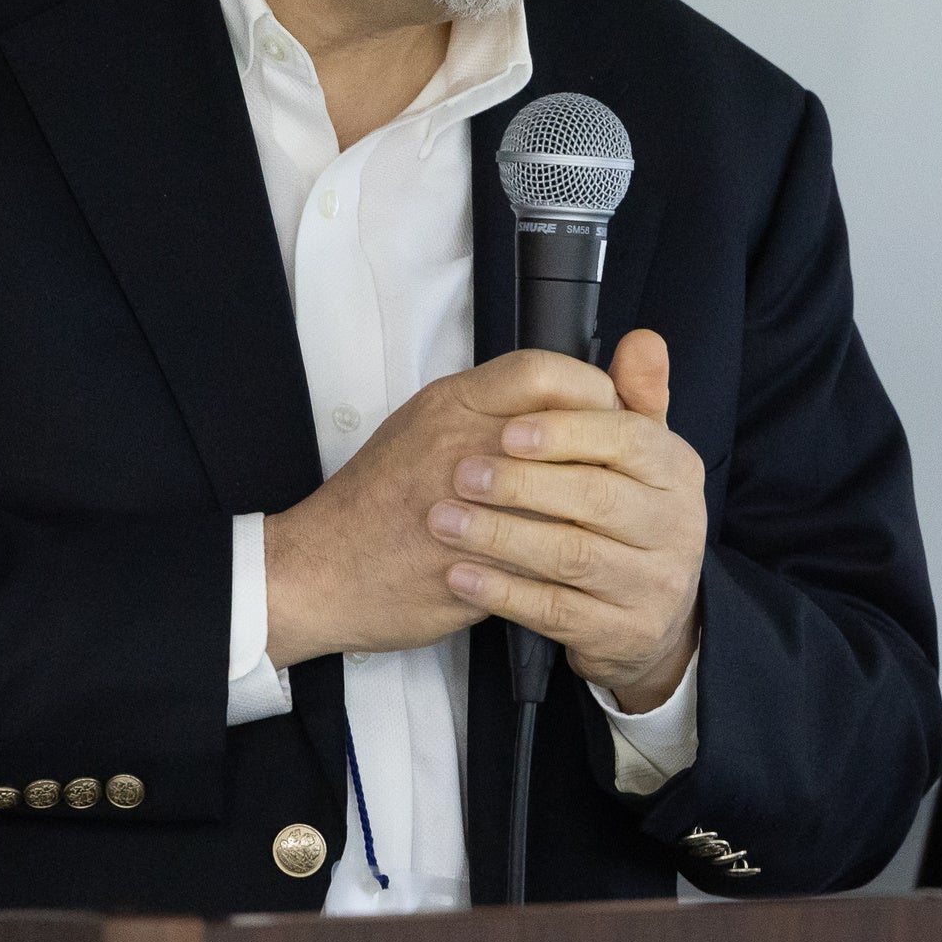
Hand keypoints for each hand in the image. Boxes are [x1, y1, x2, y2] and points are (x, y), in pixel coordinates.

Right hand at [258, 351, 621, 665]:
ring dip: (594, 508)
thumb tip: (560, 397)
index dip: (590, 389)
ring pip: (563, 496)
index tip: (609, 410)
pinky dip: (567, 557)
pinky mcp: (473, 563)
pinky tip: (577, 560)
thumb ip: (489, 405)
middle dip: (607, 450)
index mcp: (451, 403)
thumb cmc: (376, 497)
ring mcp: (467, 505)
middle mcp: (460, 444)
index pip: (543, 372)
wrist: (318, 569)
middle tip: (623, 467)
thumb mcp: (426, 424)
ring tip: (605, 514)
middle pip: (566, 430)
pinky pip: (541, 556)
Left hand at [430, 330, 706, 710]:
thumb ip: (634, 396)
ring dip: (500, 536)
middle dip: (521, 484)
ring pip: (570, 557)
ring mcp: (652, 585)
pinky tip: (459, 575)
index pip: (628, 439)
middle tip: (460, 474)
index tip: (508, 430)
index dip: (567, 433)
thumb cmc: (626, 519)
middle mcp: (677, 527)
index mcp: (677, 471)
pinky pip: (554, 612)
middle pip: (596, 498)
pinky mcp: (620, 633)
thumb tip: (642, 340)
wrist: (649, 620)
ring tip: (444, 521)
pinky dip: (501, 592)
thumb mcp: (638, 457)